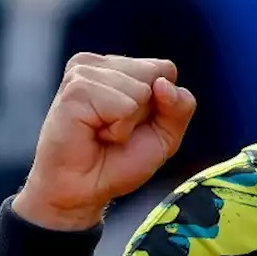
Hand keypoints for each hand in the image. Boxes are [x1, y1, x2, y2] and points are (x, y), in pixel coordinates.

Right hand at [13, 53, 196, 230]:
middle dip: (145, 113)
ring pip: (141, 90)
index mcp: (119, 67)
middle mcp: (99, 64)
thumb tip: (163, 83)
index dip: (162, 105)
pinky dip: (117, 129)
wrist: (82, 191)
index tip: (134, 124)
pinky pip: (124, 105)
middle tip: (115, 131)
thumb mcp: (165, 134)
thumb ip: (180, 105)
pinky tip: (94, 133)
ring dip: (128, 123)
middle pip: (155, 75)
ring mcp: (84, 73)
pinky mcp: (75, 90)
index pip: (166, 70)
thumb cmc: (118, 162)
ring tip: (102, 133)